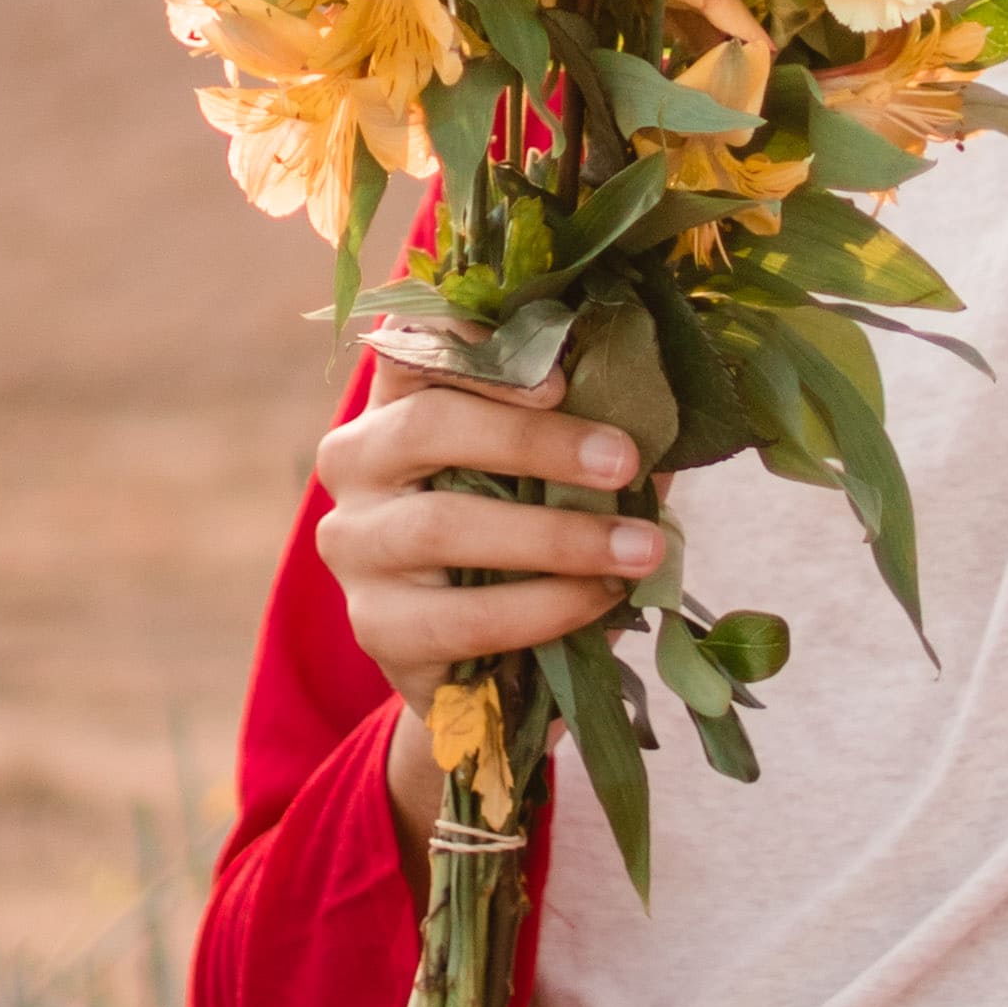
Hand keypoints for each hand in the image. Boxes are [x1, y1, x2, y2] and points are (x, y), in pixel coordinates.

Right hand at [312, 377, 659, 845]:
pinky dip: (542, 608)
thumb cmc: (527, 536)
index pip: (415, 347)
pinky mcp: (376, 626)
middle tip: (622, 461)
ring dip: (556, 537)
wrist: (486, 659)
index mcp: (399, 399)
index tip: (560, 378)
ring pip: (441, 527)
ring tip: (640, 548)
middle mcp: (358, 461)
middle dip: (535, 441)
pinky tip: (600, 599)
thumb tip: (652, 399)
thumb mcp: (552, 469)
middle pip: (426, 426)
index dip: (477, 351)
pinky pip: (459, 618)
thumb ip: (585, 426)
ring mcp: (355, 547)